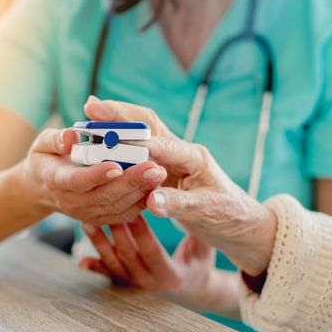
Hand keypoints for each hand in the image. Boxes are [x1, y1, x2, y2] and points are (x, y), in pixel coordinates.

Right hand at [20, 128, 166, 224]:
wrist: (44, 187)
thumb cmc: (46, 158)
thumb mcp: (43, 143)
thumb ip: (57, 139)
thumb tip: (72, 135)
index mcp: (57, 181)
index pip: (78, 181)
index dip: (97, 175)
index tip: (117, 165)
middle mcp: (71, 201)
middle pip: (104, 195)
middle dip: (131, 182)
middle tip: (154, 167)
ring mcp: (86, 213)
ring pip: (117, 206)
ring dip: (140, 192)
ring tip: (160, 174)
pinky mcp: (100, 217)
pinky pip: (123, 214)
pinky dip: (140, 202)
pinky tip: (155, 187)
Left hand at [79, 215, 240, 317]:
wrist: (194, 290)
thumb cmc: (201, 265)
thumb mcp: (205, 250)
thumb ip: (199, 231)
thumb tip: (196, 208)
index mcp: (170, 276)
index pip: (152, 252)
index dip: (142, 232)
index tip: (134, 211)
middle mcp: (150, 284)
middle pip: (129, 256)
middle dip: (117, 232)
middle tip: (106, 209)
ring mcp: (136, 285)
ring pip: (115, 264)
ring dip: (100, 244)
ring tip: (89, 224)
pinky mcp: (127, 284)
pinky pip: (109, 276)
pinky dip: (95, 268)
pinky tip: (81, 260)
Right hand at [85, 98, 275, 274]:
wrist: (240, 224)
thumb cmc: (230, 215)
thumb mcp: (206, 211)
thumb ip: (178, 204)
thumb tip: (150, 200)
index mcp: (194, 157)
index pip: (160, 144)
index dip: (133, 140)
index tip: (107, 136)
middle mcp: (182, 152)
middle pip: (148, 125)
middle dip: (120, 114)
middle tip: (91, 107)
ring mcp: (173, 160)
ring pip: (141, 135)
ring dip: (117, 125)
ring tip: (91, 118)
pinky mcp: (166, 172)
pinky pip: (139, 153)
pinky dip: (120, 145)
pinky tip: (102, 143)